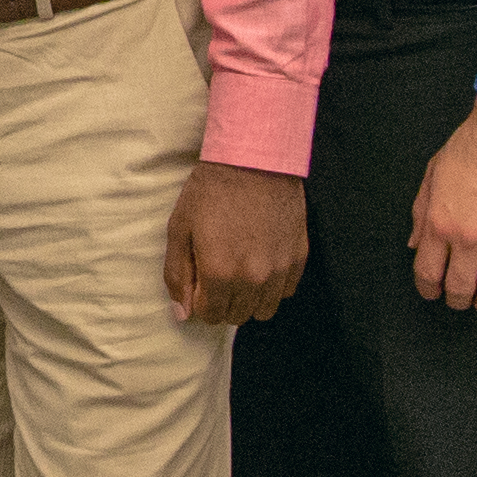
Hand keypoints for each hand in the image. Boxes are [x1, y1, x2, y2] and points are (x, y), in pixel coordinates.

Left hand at [162, 162, 307, 327]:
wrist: (254, 160)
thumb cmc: (211, 191)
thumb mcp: (180, 229)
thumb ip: (177, 275)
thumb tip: (181, 314)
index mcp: (219, 273)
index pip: (209, 315)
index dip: (199, 300)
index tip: (199, 281)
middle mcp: (253, 278)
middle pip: (236, 316)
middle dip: (222, 302)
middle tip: (216, 273)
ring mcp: (279, 270)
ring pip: (263, 310)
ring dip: (248, 298)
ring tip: (238, 271)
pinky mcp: (298, 257)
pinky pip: (285, 291)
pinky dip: (272, 286)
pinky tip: (260, 262)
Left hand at [409, 99, 476, 309]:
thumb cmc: (471, 147)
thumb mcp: (432, 176)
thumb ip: (420, 214)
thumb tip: (415, 244)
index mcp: (438, 223)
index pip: (428, 273)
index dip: (429, 289)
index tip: (433, 292)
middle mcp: (467, 238)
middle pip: (459, 288)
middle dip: (457, 301)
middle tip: (460, 300)